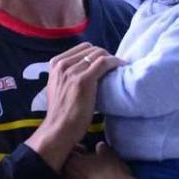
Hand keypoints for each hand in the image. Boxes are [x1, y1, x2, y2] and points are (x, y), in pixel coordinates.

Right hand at [26, 43, 122, 170]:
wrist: (58, 129)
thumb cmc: (62, 113)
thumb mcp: (60, 87)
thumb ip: (69, 75)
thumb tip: (88, 69)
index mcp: (55, 64)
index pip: (82, 48)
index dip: (96, 53)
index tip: (106, 61)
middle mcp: (62, 64)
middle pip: (91, 49)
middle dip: (105, 54)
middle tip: (115, 65)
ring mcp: (72, 71)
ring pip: (99, 54)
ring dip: (112, 58)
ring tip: (120, 67)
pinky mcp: (84, 80)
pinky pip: (104, 62)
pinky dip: (115, 62)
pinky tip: (122, 67)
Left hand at [63, 141, 139, 178]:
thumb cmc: (117, 177)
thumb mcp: (112, 157)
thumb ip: (102, 149)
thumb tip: (98, 146)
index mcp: (72, 163)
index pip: (70, 155)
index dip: (79, 155)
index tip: (86, 157)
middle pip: (67, 172)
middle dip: (75, 171)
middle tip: (88, 173)